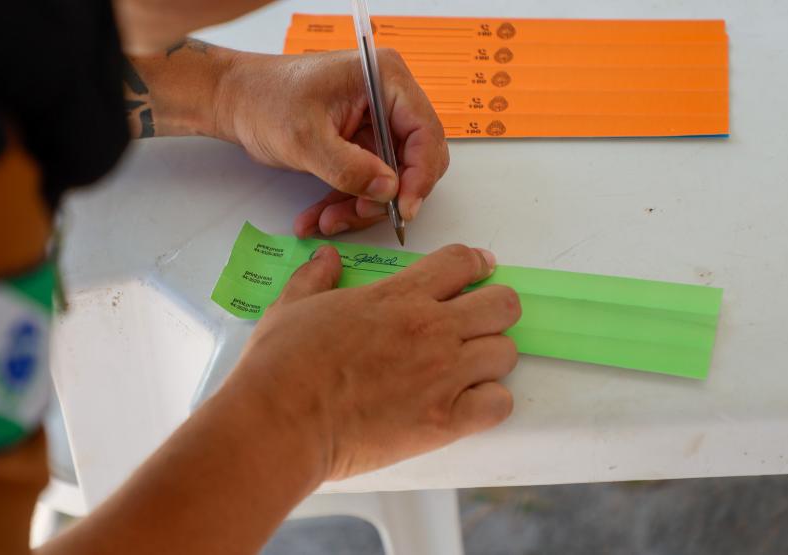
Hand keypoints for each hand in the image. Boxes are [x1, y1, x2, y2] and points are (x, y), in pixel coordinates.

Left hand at [215, 49, 448, 237]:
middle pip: (413, 159)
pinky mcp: (361, 144)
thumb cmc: (265, 100)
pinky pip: (366, 182)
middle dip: (386, 195)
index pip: (424, 131)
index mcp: (384, 79)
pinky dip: (346, 203)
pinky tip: (319, 218)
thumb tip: (389, 191)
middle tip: (358, 214)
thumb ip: (349, 167)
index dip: (419, 174)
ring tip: (325, 221)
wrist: (236, 101)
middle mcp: (388, 98)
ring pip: (389, 178)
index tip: (403, 208)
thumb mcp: (305, 138)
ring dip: (360, 206)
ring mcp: (375, 122)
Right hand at [223, 244, 519, 479]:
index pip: (462, 262)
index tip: (478, 272)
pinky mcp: (445, 420)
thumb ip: (315, 278)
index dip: (476, 264)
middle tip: (474, 324)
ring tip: (466, 370)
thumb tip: (326, 257)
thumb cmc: (282, 364)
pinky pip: (499, 403)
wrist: (281, 421)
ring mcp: (443, 375)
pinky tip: (465, 405)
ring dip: (490, 358)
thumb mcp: (292, 306)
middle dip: (494, 310)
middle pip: (502, 304)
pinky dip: (488, 403)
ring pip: (505, 352)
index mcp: (398, 296)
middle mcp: (431, 329)